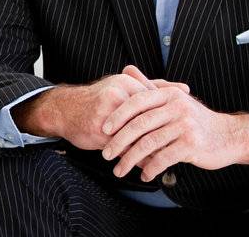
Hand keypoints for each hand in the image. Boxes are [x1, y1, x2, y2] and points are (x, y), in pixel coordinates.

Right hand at [13, 65, 188, 149]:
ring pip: (138, 135)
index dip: (168, 118)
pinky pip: (124, 147)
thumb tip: (185, 89)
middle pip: (149, 120)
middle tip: (176, 148)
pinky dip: (135, 158)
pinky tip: (144, 165)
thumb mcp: (122, 88)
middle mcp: (118, 95)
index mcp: (127, 83)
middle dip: (162, 136)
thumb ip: (152, 87)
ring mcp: (108, 113)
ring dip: (151, 150)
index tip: (180, 130)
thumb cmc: (96, 101)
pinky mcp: (100, 130)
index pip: (157, 102)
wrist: (63, 110)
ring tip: (163, 160)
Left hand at [100, 84, 248, 180]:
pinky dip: (151, 168)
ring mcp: (185, 126)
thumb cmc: (196, 120)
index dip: (117, 116)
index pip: (136, 102)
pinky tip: (144, 174)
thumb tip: (127, 69)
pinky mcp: (192, 144)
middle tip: (106, 154)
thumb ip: (149, 86)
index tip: (103, 129)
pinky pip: (164, 158)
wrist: (230, 136)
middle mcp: (177, 107)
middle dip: (119, 142)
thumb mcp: (174, 99)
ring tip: (120, 169)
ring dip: (130, 159)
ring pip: (149, 144)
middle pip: (139, 125)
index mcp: (169, 95)